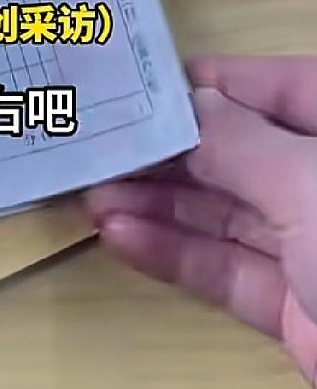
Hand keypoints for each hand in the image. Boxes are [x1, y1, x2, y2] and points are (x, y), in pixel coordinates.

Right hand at [86, 56, 316, 384]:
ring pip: (229, 213)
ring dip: (160, 202)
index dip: (217, 80)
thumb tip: (189, 100)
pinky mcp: (299, 309)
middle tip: (102, 139)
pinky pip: (228, 270)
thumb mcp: (309, 185)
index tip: (146, 79)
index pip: (284, 86)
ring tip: (93, 190)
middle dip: (173, 149)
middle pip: (245, 151)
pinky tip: (121, 236)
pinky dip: (174, 254)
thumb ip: (238, 142)